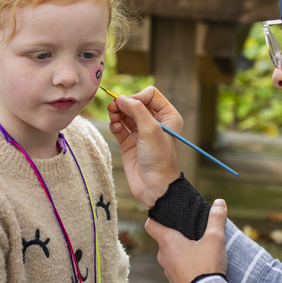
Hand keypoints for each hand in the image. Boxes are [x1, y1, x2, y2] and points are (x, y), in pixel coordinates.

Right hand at [107, 86, 181, 208]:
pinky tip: (115, 127)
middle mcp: (155, 123)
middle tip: (114, 108)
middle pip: (136, 103)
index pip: (150, 95)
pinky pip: (119, 127)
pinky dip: (115, 124)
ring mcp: (141, 133)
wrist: (154, 187)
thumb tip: (121, 98)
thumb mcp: (151, 130)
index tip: (130, 104)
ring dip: (117, 113)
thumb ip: (137, 110)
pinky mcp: (129, 143)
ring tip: (113, 117)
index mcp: (168, 116)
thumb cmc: (159, 159)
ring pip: (125, 114)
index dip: (138, 96)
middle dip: (124, 103)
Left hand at [145, 199, 228, 282]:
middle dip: (176, 235)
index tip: (165, 214)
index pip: (151, 225)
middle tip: (191, 231)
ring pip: (171, 254)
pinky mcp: (175, 282)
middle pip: (164, 239)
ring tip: (198, 249)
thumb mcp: (215, 240)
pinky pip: (177, 268)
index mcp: (168, 242)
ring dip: (181, 251)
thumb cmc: (207, 267)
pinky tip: (198, 264)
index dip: (155, 217)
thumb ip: (216, 219)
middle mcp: (163, 256)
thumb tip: (219, 202)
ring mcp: (167, 270)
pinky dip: (184, 264)